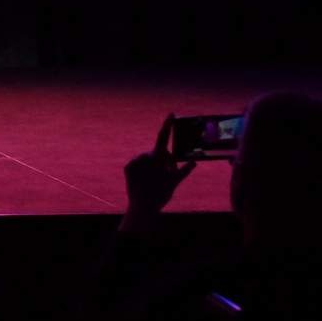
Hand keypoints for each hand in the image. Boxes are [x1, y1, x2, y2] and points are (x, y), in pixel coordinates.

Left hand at [120, 115, 195, 237]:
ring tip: (157, 179)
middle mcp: (145, 155)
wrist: (143, 206)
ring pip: (147, 159)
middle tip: (169, 174)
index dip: (168, 125)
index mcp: (158, 157)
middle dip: (164, 160)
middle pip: (157, 153)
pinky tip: (145, 180)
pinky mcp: (127, 166)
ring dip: (153, 165)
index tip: (171, 114)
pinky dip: (142, 169)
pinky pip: (137, 164)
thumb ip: (183, 170)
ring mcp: (134, 160)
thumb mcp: (175, 182)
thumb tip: (194, 163)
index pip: (164, 137)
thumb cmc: (162, 194)